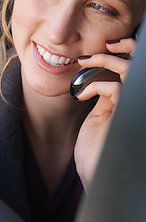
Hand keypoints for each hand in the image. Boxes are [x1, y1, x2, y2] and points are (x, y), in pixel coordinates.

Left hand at [74, 38, 135, 189]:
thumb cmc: (96, 152)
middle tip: (108, 44)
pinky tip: (81, 94)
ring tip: (85, 61)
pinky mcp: (123, 115)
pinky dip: (95, 85)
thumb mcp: (101, 119)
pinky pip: (114, 87)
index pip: (136, 70)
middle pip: (140, 65)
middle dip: (128, 46)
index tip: (108, 47)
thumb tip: (101, 79)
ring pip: (129, 70)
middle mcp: (136, 103)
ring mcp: (132, 108)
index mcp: (132, 102)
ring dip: (105, 60)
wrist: (96, 177)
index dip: (128, 53)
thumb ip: (107, 99)